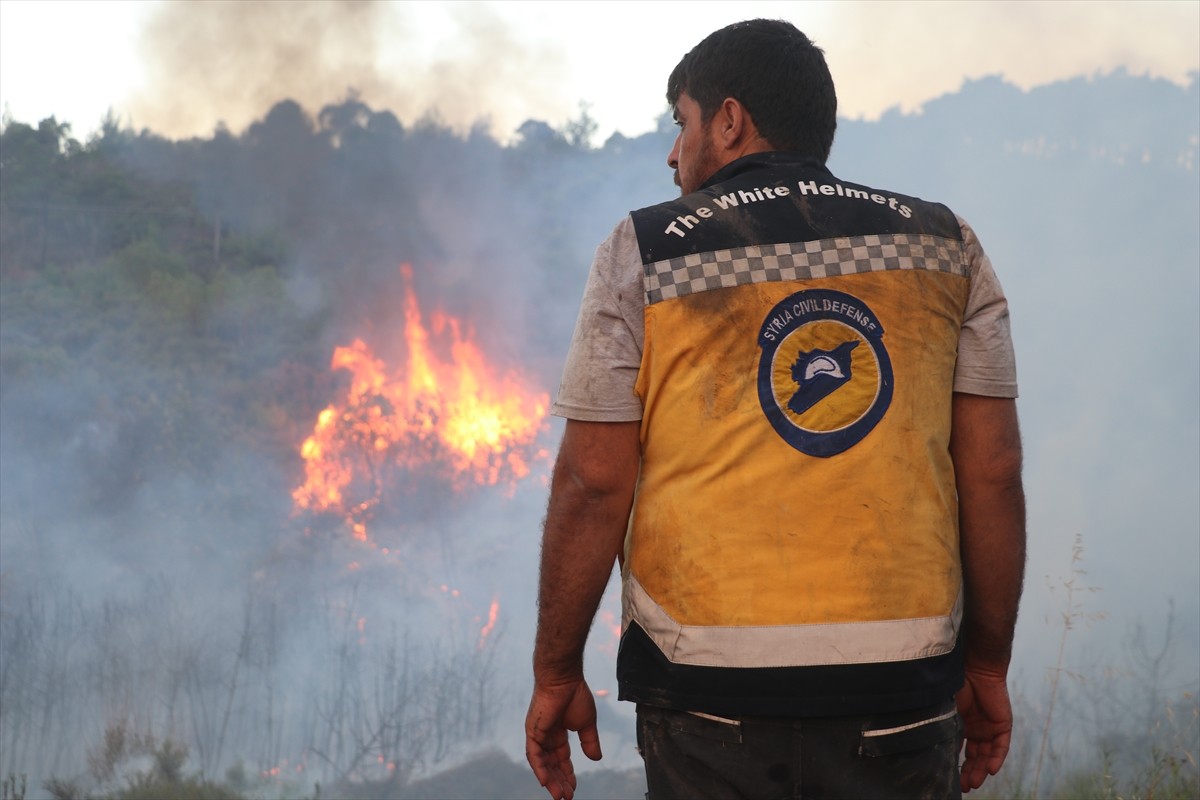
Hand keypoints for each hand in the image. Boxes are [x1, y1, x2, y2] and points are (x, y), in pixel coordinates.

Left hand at [525, 678, 602, 799]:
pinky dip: (540, 769)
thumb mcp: (586, 724)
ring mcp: (538, 734)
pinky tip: (546, 782)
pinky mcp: (532, 731)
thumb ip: (589, 742)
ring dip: (550, 780)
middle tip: (566, 797)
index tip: (574, 787)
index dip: (567, 772)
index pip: (561, 758)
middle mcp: (546, 735)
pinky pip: (534, 755)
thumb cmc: (575, 695)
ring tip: (559, 795)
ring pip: (542, 763)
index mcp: (557, 732)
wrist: (564, 679)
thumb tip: (596, 759)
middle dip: (559, 781)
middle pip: (551, 764)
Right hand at [956, 664, 1012, 791]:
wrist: (975, 668)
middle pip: (974, 757)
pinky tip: (989, 770)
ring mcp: (990, 728)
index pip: (960, 751)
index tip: (949, 778)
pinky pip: (1001, 747)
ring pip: (987, 755)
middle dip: (968, 773)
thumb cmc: (956, 683)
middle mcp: (977, 729)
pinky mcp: (1003, 726)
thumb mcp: (948, 710)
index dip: (956, 765)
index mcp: (962, 725)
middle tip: (963, 787)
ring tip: (973, 783)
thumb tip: (938, 750)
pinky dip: (996, 758)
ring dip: (981, 770)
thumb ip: (946, 728)